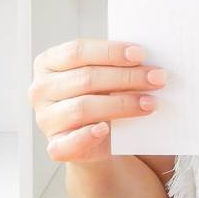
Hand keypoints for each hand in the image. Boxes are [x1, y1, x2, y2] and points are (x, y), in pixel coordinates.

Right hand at [29, 38, 165, 163]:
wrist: (94, 134)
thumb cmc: (99, 94)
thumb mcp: (102, 74)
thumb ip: (113, 64)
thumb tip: (146, 60)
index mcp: (48, 63)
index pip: (77, 51)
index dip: (110, 51)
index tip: (141, 54)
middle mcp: (41, 89)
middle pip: (85, 79)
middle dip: (126, 78)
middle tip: (157, 78)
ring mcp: (45, 119)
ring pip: (83, 107)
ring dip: (122, 104)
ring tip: (150, 103)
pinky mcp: (55, 146)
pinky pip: (68, 143)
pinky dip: (87, 136)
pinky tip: (106, 130)